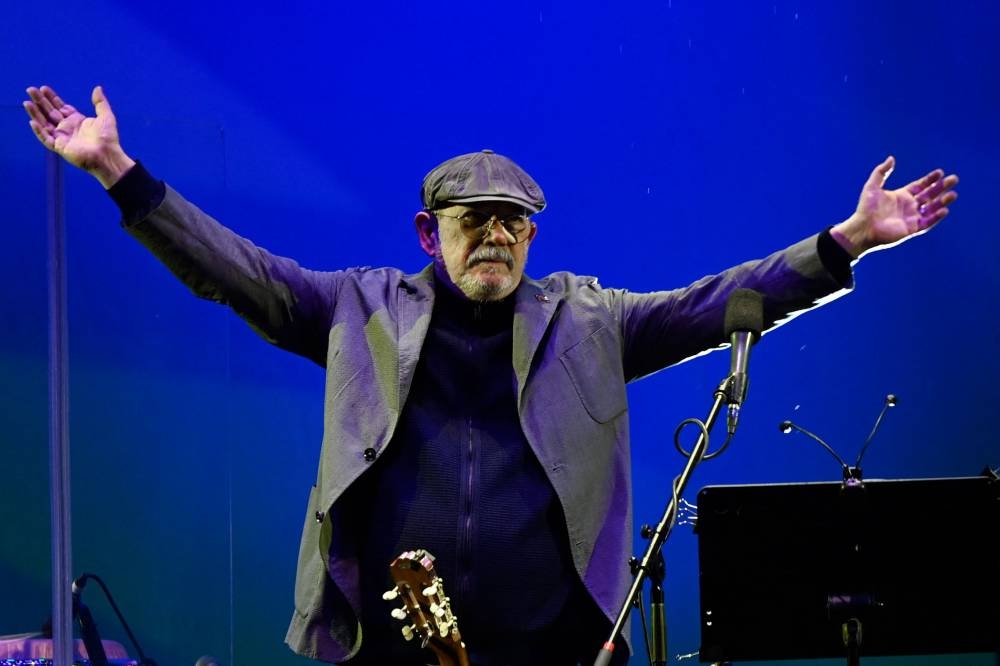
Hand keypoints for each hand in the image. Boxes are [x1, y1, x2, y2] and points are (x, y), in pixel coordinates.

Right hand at [23, 85, 134, 187]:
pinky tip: (33, 122)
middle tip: (30, 90)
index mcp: (76, 120)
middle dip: (40, 101)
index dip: (51, 98)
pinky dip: (39, 131)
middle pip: (49, 112)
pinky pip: (46, 139)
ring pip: (44, 123)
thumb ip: (100, 102)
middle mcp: (67, 127)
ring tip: (27, 103)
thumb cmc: (108, 138)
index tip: (43, 88)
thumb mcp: (106, 116)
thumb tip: (97, 88)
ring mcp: (62, 137)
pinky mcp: (60, 147)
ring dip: (35, 113)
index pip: (59, 106)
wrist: (108, 155)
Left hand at [831, 155, 958, 257]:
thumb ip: (881, 172)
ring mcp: (912, 217)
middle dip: (942, 187)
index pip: (921, 185)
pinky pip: (928, 223)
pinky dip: (936, 217)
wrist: (862, 228)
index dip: (930, 179)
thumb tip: (891, 158)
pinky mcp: (912, 229)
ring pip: (932, 208)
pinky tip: (944, 210)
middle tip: (954, 179)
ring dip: (943, 201)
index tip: (940, 172)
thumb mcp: (872, 187)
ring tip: (952, 194)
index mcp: (902, 195)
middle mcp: (909, 206)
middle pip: (930, 195)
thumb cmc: (865, 208)